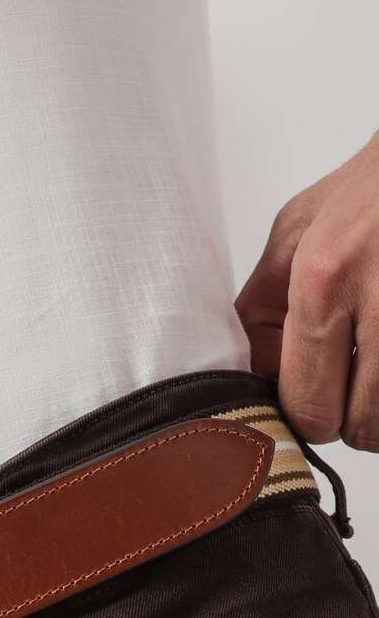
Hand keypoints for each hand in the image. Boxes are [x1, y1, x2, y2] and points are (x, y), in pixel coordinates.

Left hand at [235, 132, 378, 447]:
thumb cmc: (368, 189)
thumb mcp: (294, 233)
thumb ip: (261, 313)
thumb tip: (251, 381)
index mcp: (325, 281)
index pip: (308, 405)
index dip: (306, 415)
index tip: (310, 397)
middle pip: (360, 427)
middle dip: (349, 420)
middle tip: (349, 386)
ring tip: (373, 368)